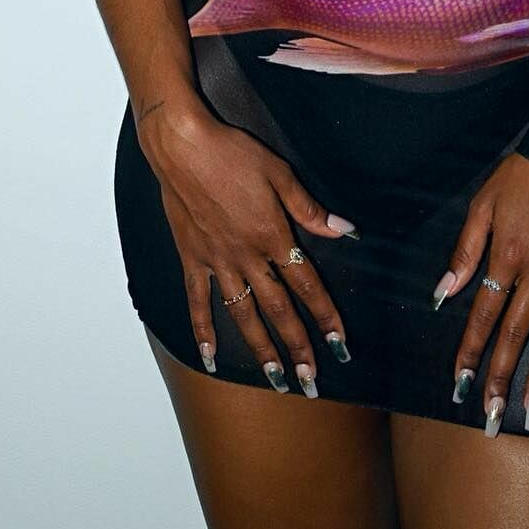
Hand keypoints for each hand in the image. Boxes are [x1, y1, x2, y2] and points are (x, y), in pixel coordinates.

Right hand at [137, 97, 358, 395]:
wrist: (184, 146)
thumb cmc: (233, 153)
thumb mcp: (280, 174)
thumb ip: (310, 209)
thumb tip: (345, 231)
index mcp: (272, 235)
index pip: (307, 285)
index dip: (326, 316)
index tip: (339, 344)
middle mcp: (247, 256)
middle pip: (278, 310)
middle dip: (297, 348)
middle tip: (311, 382)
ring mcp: (217, 261)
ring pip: (243, 314)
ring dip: (259, 349)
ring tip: (274, 379)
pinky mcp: (192, 258)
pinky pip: (198, 302)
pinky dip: (202, 330)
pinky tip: (209, 356)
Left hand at [432, 150, 528, 435]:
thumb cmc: (519, 177)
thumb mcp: (481, 205)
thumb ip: (464, 251)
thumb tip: (444, 292)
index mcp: (505, 257)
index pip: (484, 315)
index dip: (471, 352)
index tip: (460, 384)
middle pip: (515, 335)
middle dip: (501, 378)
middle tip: (492, 417)